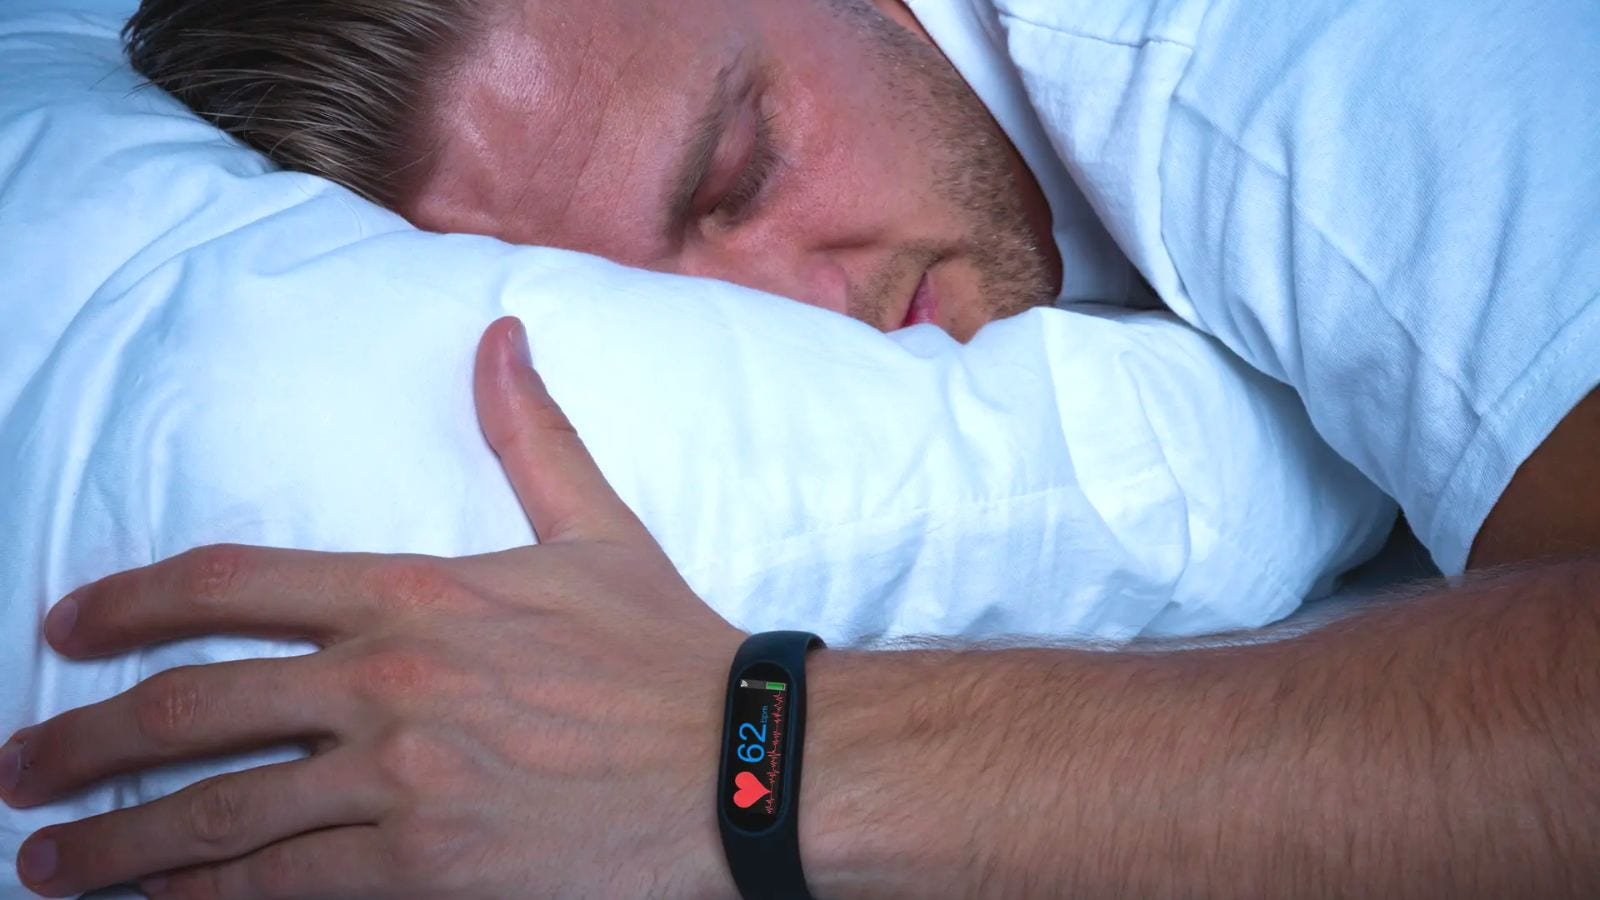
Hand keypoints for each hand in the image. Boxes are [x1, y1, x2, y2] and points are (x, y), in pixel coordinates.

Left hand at [1, 317, 747, 898]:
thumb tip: (500, 336)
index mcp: (415, 594)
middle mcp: (386, 685)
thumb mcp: (598, 531)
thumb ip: (531, 436)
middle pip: (189, 709)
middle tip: (15, 767)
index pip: (231, 584)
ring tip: (45, 859)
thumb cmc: (665, 651)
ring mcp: (398, 785)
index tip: (65, 627)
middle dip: (79, 742)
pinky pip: (281, 891)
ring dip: (112, 842)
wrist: (741, 765)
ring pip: (215, 816)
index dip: (128, 602)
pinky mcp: (425, 872)